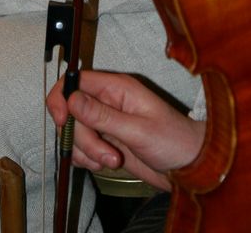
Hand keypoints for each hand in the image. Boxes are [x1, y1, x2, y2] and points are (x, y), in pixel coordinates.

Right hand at [47, 70, 203, 190]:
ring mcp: (105, 122)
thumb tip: (72, 99)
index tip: (62, 121)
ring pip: (75, 133)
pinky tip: (105, 165)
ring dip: (87, 152)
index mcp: (117, 88)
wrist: (188, 168)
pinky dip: (87, 159)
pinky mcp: (104, 142)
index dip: (62, 98)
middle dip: (83, 138)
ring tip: (113, 161)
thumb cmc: (173, 142)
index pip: (75, 81)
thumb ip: (102, 116)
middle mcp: (108, 101)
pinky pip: (81, 148)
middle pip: (72, 112)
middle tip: (106, 155)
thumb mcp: (137, 130)